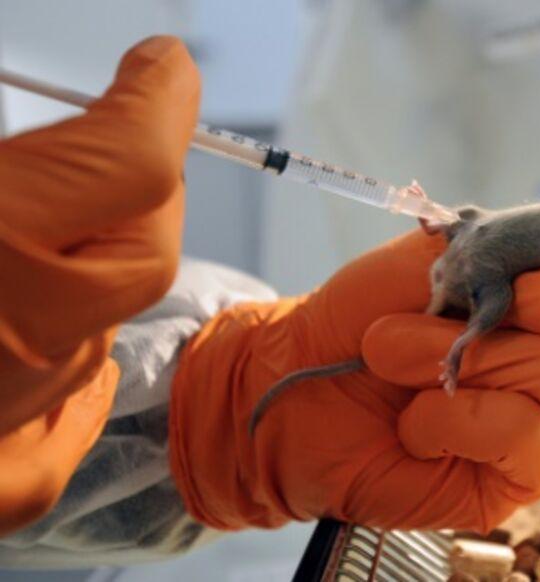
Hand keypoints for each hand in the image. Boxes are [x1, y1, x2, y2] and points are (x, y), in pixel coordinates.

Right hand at [0, 36, 198, 533]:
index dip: (158, 107)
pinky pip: (62, 424)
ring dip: (93, 273)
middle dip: (141, 189)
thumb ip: (27, 159)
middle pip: (141, 254)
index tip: (163, 69)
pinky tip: (55, 350)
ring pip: (102, 328)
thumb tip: (96, 102)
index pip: (134, 171)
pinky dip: (68, 383)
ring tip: (40, 239)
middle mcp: (16, 342)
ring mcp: (8, 423)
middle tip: (114, 147)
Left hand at [169, 230, 539, 532]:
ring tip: (401, 355)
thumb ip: (537, 237)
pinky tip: (417, 417)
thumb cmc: (376, 308)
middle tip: (495, 297)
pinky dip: (456, 414)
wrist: (303, 377)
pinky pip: (529, 437)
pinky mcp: (529, 473)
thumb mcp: (452, 248)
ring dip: (477, 355)